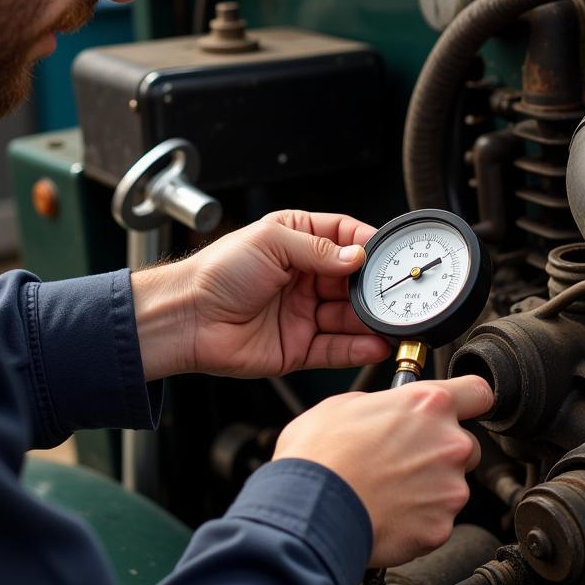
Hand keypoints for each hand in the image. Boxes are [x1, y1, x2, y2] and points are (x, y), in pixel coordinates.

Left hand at [130, 210, 390, 380]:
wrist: (187, 317)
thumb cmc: (216, 272)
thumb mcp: (269, 242)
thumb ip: (316, 249)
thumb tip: (356, 256)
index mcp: (296, 241)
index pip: (344, 237)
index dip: (368, 244)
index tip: (390, 254)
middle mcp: (303, 277)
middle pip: (353, 281)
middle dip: (376, 288)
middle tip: (398, 293)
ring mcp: (302, 313)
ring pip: (349, 317)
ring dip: (372, 321)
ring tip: (394, 323)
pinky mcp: (298, 347)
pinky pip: (335, 348)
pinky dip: (357, 348)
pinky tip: (375, 344)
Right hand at [273, 376, 492, 565]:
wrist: (311, 510)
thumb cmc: (320, 455)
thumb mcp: (344, 404)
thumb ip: (384, 404)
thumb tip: (389, 410)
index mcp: (427, 405)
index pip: (478, 392)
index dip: (469, 399)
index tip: (463, 407)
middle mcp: (448, 443)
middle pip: (465, 443)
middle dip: (440, 450)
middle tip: (403, 457)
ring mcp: (449, 489)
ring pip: (451, 484)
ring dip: (428, 486)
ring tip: (387, 488)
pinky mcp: (441, 528)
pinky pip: (437, 519)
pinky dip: (418, 518)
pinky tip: (387, 512)